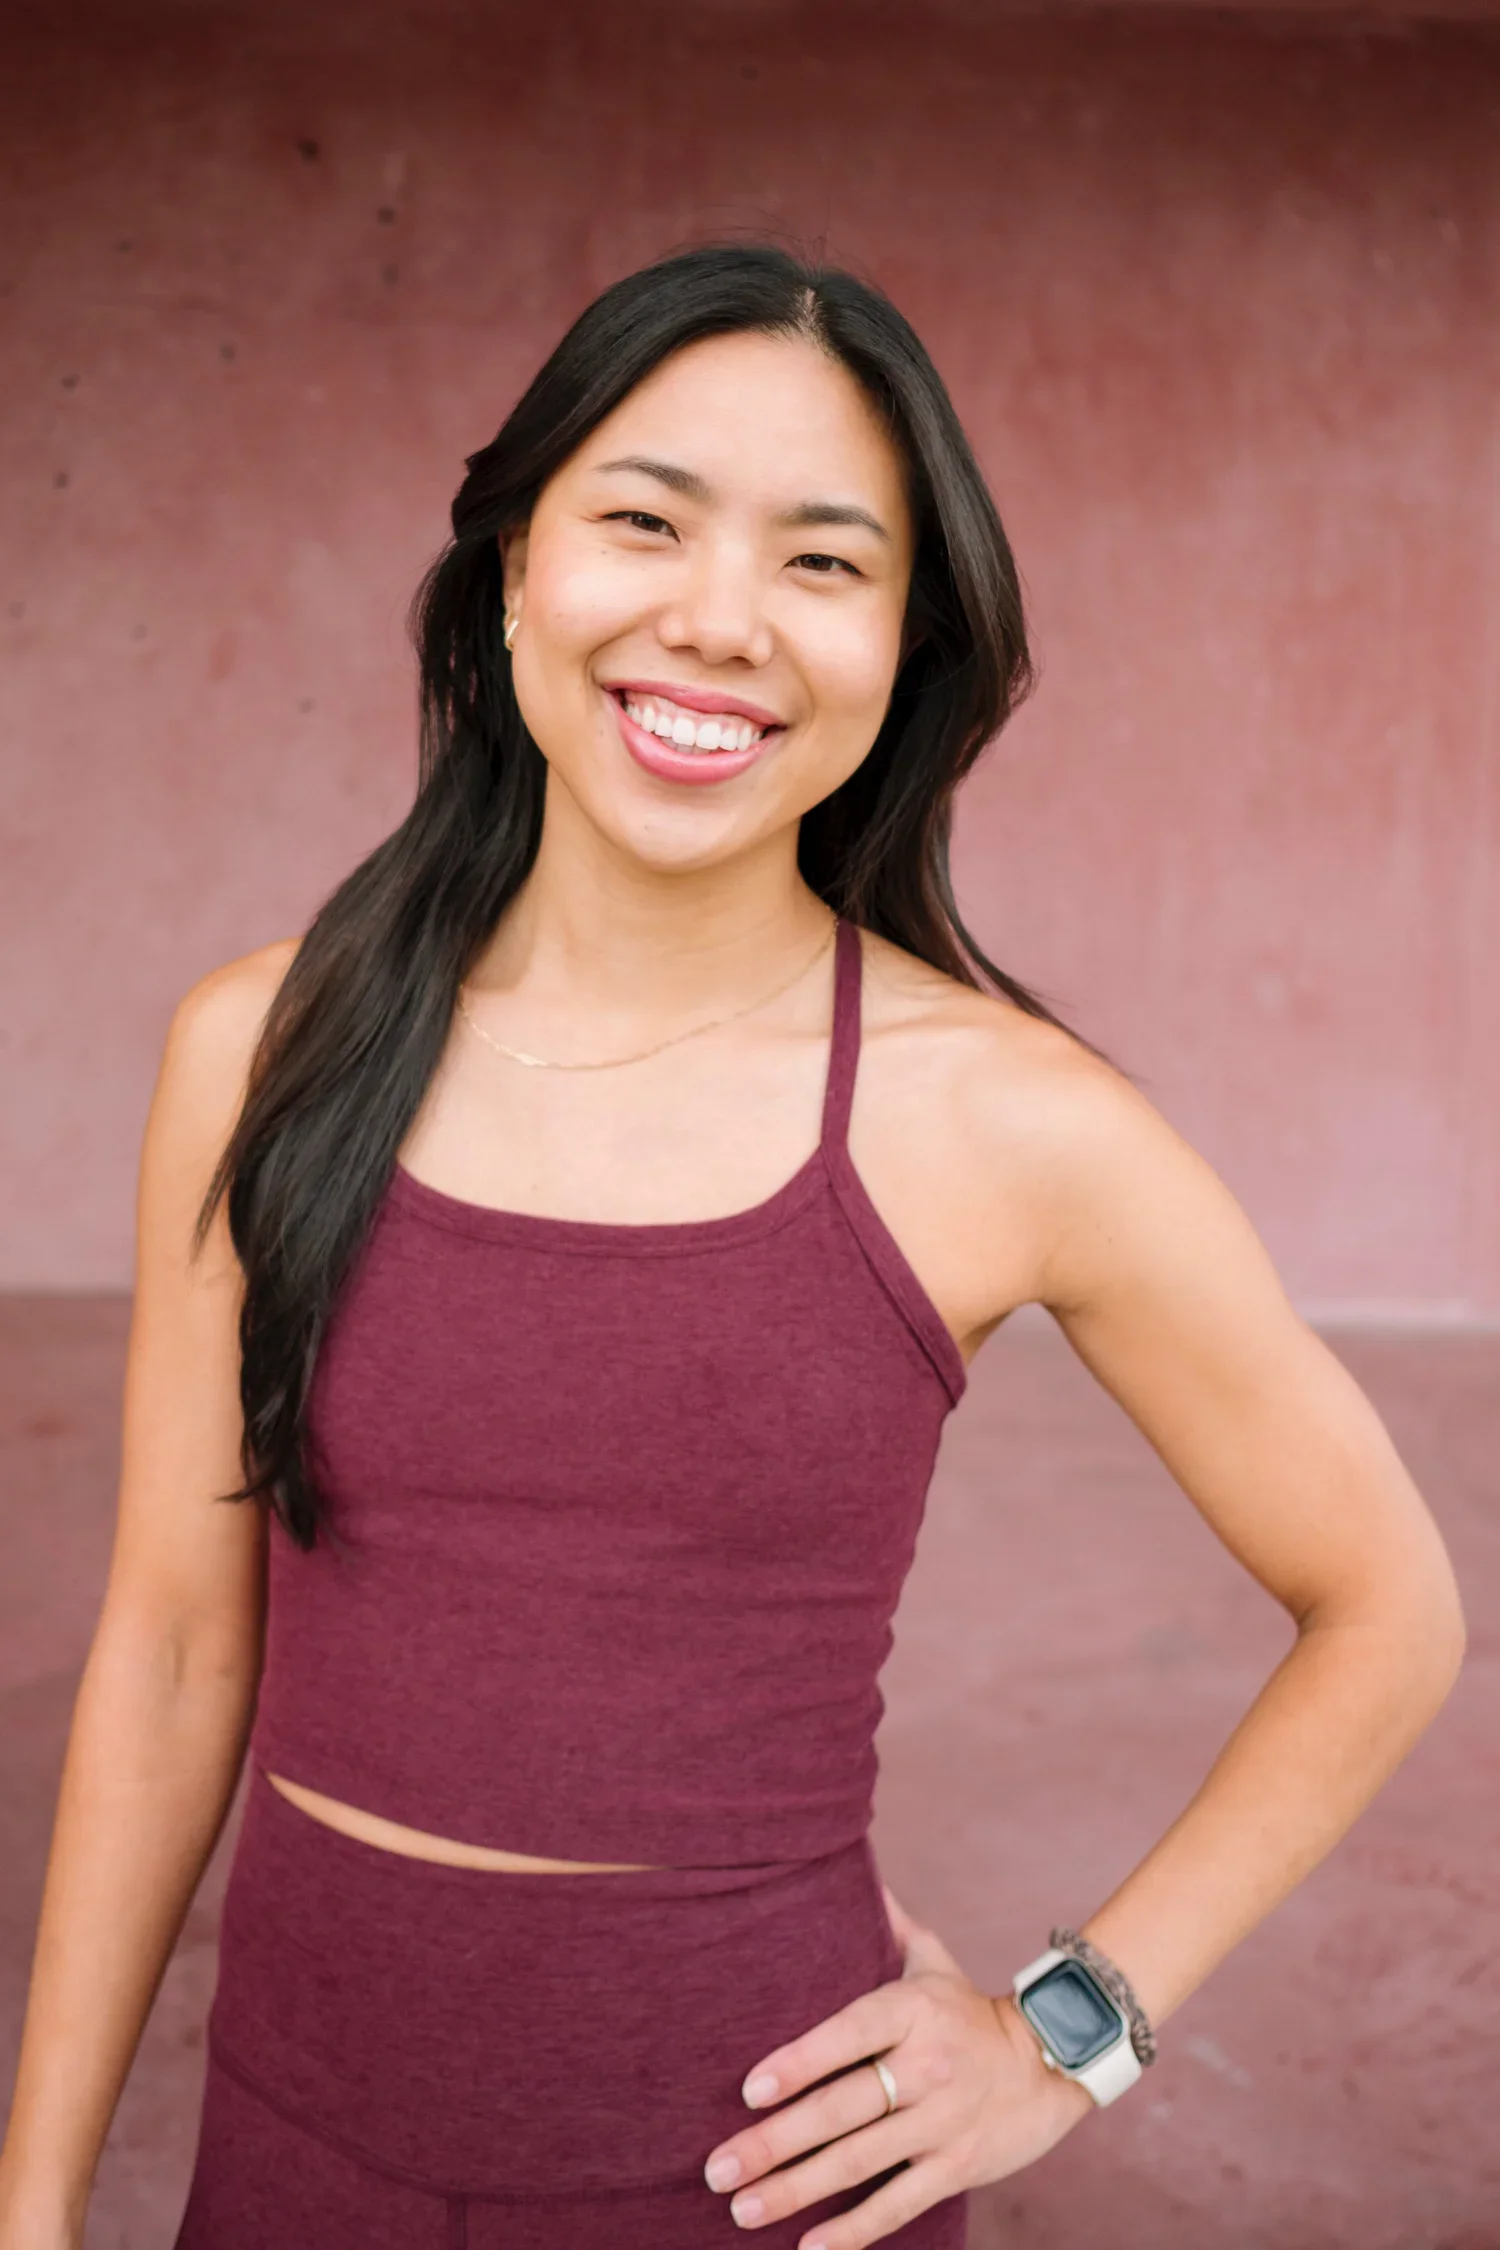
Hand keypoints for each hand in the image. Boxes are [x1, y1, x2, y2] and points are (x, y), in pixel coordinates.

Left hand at [702, 1883, 1092, 2248]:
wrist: (1054, 2061)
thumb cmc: (972, 2010)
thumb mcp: (935, 1960)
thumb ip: (890, 1925)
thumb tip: (854, 1874)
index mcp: (911, 2012)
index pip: (846, 2036)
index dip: (798, 2062)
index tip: (748, 2089)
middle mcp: (925, 2068)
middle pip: (840, 2110)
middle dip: (773, 2143)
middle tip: (717, 2169)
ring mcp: (942, 2122)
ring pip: (858, 2162)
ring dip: (795, 2189)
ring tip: (741, 2207)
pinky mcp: (957, 2166)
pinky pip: (898, 2203)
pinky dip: (853, 2232)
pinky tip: (808, 2247)